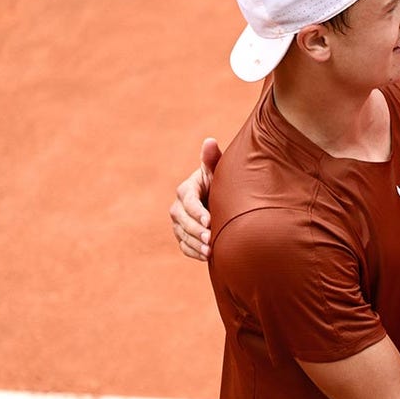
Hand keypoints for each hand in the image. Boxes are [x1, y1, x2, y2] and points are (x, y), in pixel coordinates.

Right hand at [169, 138, 221, 260]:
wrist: (221, 200)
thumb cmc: (221, 182)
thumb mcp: (217, 171)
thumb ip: (212, 159)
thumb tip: (210, 141)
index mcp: (186, 189)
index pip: (188, 201)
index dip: (197, 212)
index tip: (209, 221)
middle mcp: (178, 207)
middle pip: (183, 220)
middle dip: (196, 231)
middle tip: (211, 239)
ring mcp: (178, 223)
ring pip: (183, 235)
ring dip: (196, 244)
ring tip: (210, 251)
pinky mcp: (182, 236)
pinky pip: (185, 246)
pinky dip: (194, 252)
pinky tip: (207, 257)